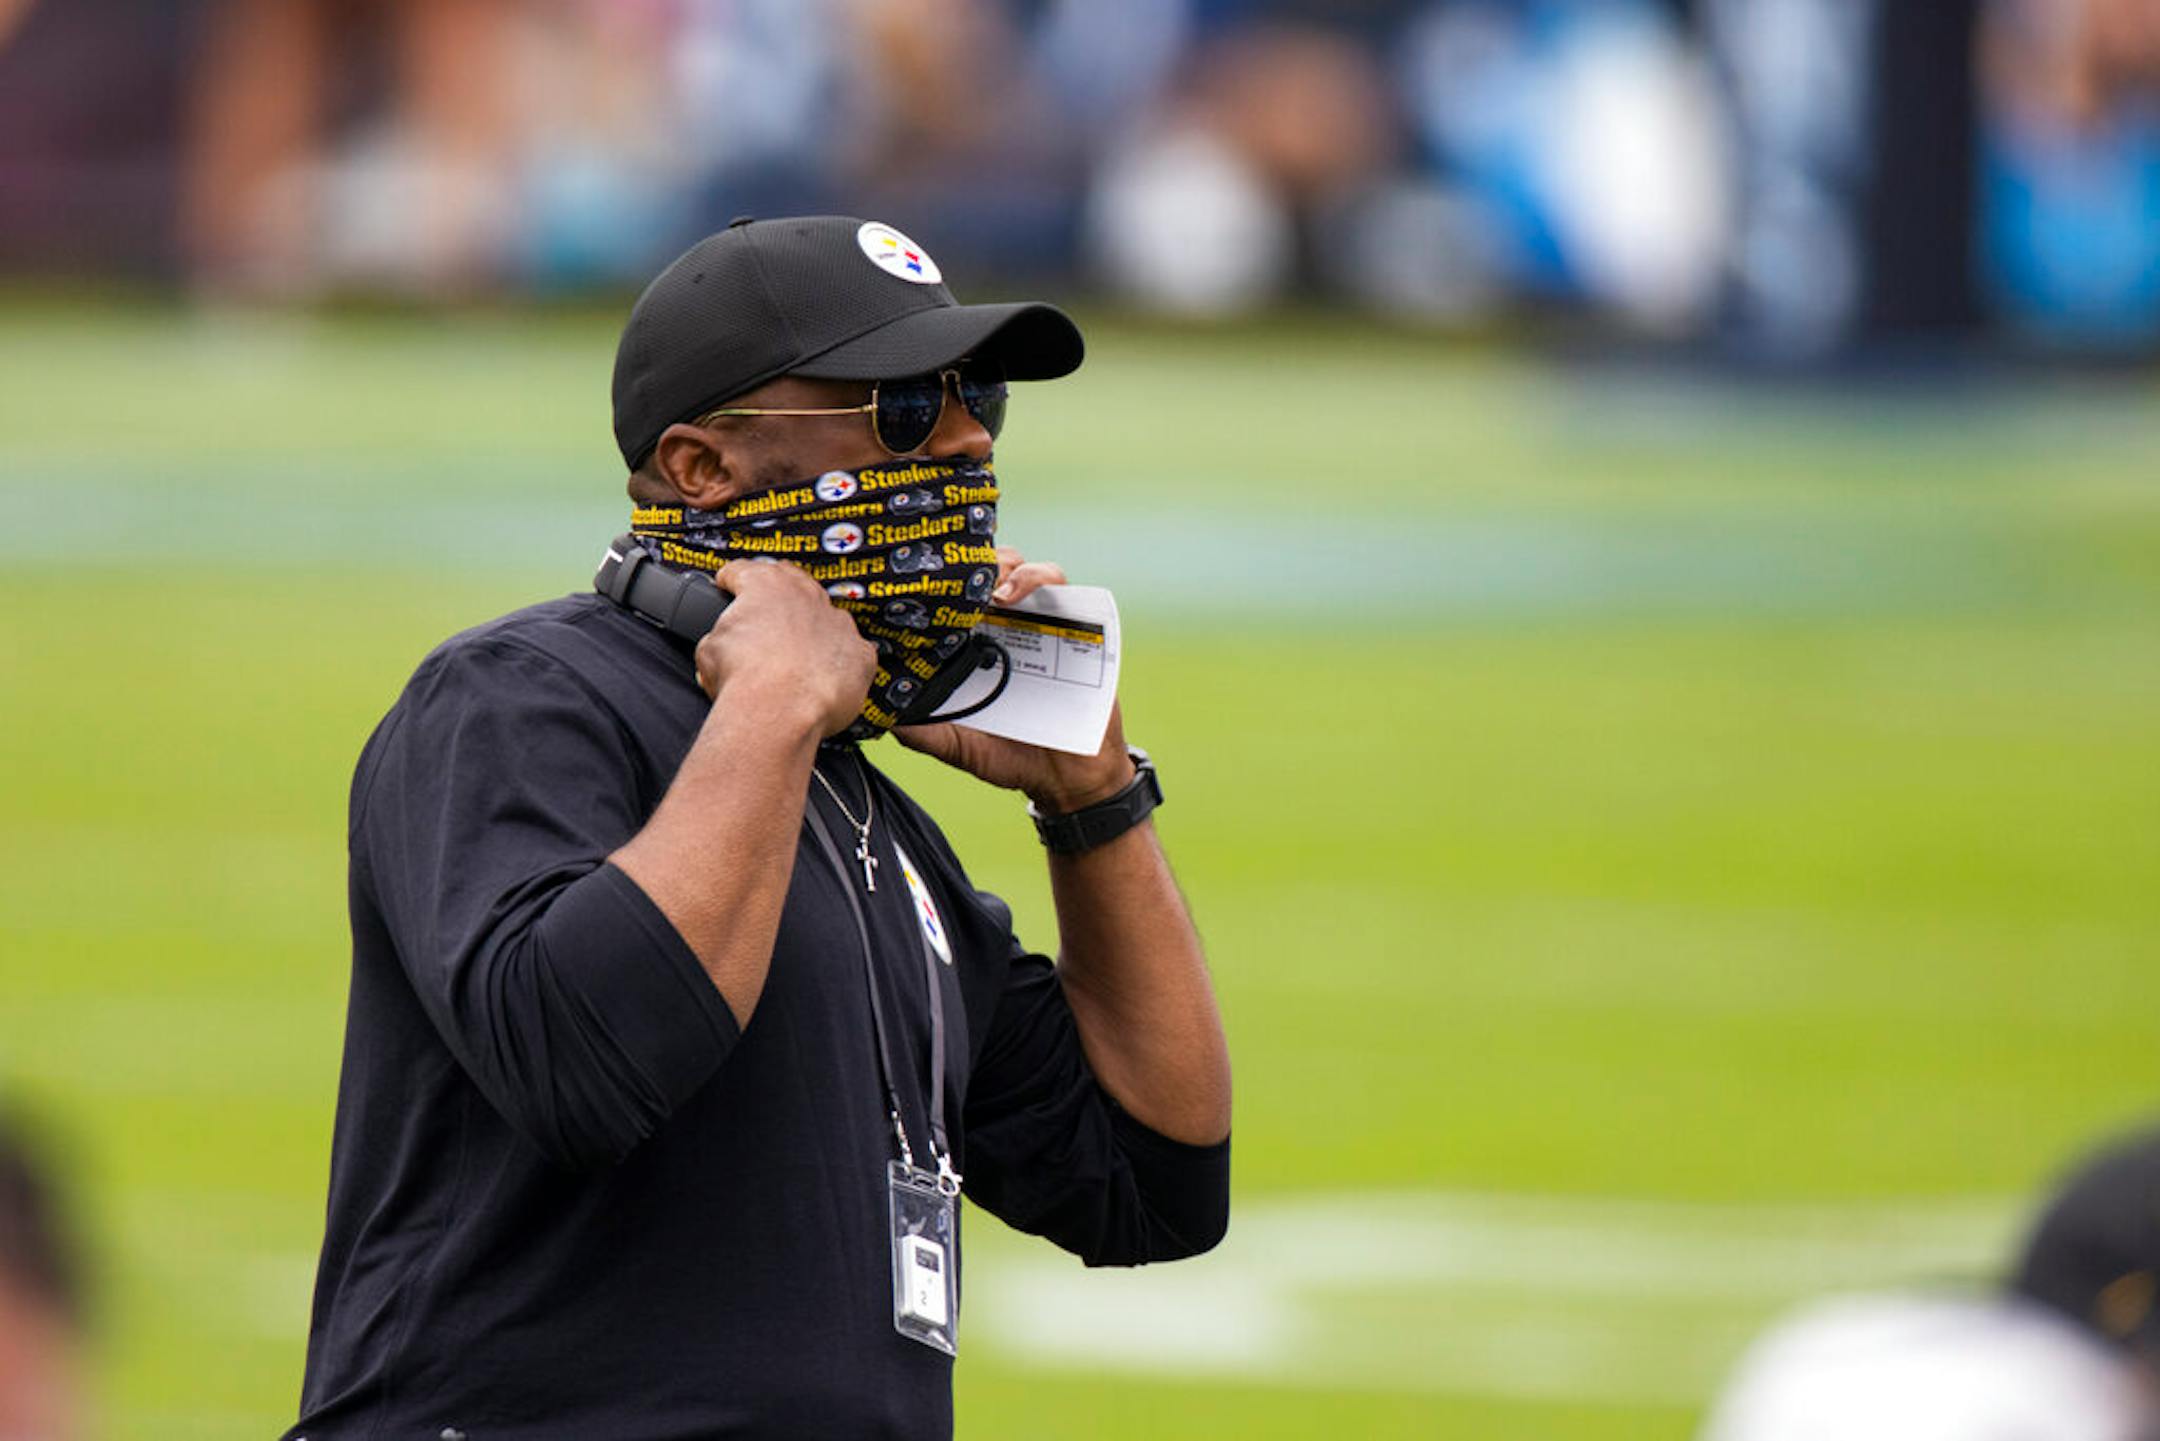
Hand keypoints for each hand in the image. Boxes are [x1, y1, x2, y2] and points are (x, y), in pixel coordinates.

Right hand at [695, 561, 876, 737]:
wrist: (779, 710)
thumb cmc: (744, 679)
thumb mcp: (708, 650)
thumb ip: (718, 636)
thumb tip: (718, 646)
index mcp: (765, 585)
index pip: (743, 571)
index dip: (731, 581)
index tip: (728, 589)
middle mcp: (805, 596)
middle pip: (790, 583)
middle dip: (776, 598)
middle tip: (764, 618)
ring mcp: (837, 622)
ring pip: (824, 616)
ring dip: (810, 630)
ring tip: (794, 655)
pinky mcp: (859, 653)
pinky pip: (850, 651)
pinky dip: (837, 662)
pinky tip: (822, 677)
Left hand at [895, 548, 1136, 809]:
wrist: (1072, 777)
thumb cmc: (1013, 758)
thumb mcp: (962, 747)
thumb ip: (927, 735)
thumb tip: (887, 718)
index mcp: (975, 647)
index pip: (954, 599)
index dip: (937, 584)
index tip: (917, 586)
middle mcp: (1004, 627)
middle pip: (985, 571)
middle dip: (970, 564)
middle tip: (954, 582)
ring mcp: (1038, 621)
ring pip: (1018, 566)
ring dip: (1001, 566)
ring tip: (987, 590)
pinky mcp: (1072, 623)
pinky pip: (1057, 584)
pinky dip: (1036, 578)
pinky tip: (1012, 595)